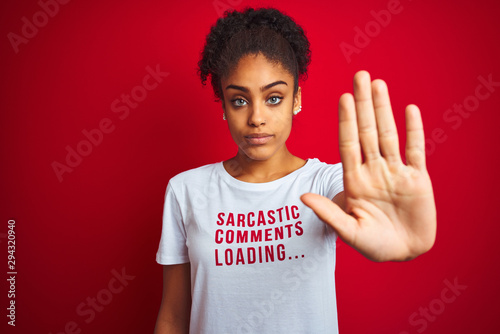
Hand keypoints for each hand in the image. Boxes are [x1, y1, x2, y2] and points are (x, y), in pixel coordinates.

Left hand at [301, 70, 435, 261]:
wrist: (405, 253)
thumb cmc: (375, 245)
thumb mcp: (349, 230)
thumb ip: (328, 212)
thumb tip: (302, 197)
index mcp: (355, 180)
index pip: (348, 143)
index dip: (346, 121)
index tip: (342, 98)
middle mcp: (374, 170)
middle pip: (367, 130)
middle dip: (363, 104)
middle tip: (359, 76)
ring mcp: (396, 172)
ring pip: (388, 134)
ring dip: (384, 109)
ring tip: (378, 84)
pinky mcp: (418, 179)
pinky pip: (415, 150)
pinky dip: (413, 130)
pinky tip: (409, 109)